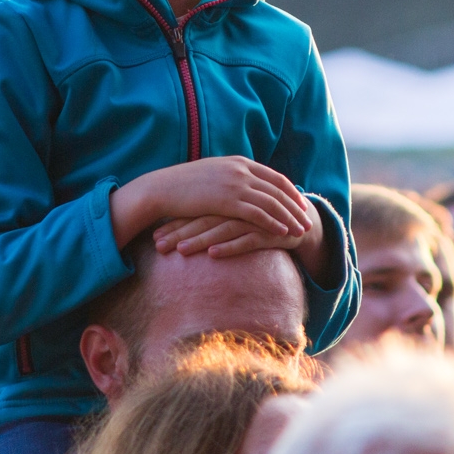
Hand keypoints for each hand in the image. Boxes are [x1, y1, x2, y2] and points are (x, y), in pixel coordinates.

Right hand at [110, 156, 309, 248]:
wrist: (163, 188)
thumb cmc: (183, 185)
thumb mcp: (212, 174)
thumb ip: (230, 177)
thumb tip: (240, 185)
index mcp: (239, 162)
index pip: (274, 176)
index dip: (290, 191)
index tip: (301, 203)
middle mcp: (241, 170)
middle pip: (278, 189)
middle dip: (295, 205)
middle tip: (309, 219)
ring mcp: (235, 184)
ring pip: (272, 202)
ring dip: (290, 217)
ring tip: (302, 230)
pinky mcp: (227, 200)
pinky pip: (257, 213)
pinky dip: (273, 222)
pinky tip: (283, 233)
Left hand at [153, 216, 304, 257]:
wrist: (300, 218)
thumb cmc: (260, 219)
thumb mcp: (235, 214)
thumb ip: (213, 214)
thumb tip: (182, 223)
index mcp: (227, 199)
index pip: (196, 210)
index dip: (175, 223)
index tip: (154, 236)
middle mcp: (238, 206)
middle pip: (204, 219)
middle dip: (180, 233)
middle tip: (158, 246)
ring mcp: (254, 218)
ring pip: (221, 229)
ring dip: (200, 240)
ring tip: (180, 251)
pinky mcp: (268, 231)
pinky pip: (246, 240)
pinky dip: (229, 247)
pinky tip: (213, 254)